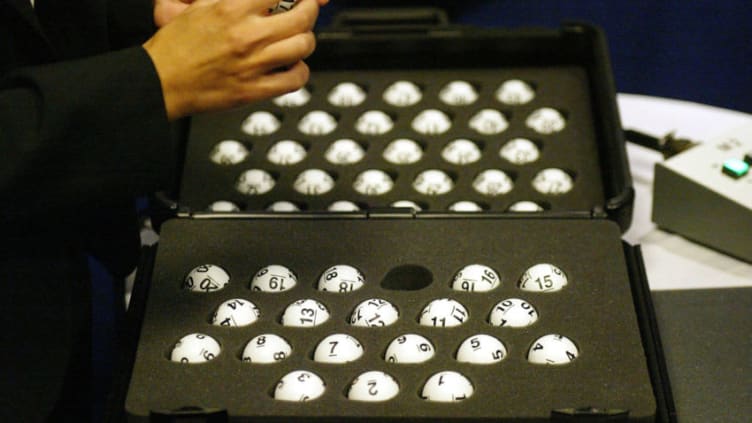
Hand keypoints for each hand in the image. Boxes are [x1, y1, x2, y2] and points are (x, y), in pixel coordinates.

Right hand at [143, 0, 322, 119]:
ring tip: (299, 40)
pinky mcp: (254, 89)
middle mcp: (246, 35)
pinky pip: (295, 79)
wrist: (160, 82)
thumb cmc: (175, 48)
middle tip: (307, 11)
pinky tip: (292, 67)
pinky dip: (299, 72)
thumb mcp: (200, 7)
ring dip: (306, 41)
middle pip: (302, 17)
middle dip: (310, 11)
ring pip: (303, 46)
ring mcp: (252, 63)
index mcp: (231, 9)